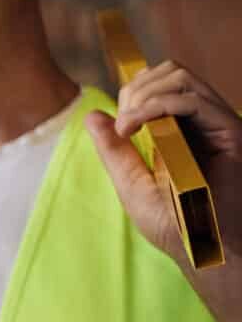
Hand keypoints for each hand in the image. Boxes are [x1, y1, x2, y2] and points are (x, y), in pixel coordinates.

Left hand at [89, 59, 241, 277]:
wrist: (204, 249)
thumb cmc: (173, 224)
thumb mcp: (131, 182)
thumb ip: (114, 149)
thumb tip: (93, 116)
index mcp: (183, 130)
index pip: (159, 84)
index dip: (132, 93)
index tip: (119, 126)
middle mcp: (203, 122)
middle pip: (170, 72)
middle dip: (136, 89)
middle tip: (124, 125)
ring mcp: (217, 125)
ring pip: (181, 77)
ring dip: (144, 95)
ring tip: (129, 127)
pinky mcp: (230, 132)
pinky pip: (193, 101)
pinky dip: (156, 107)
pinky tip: (136, 129)